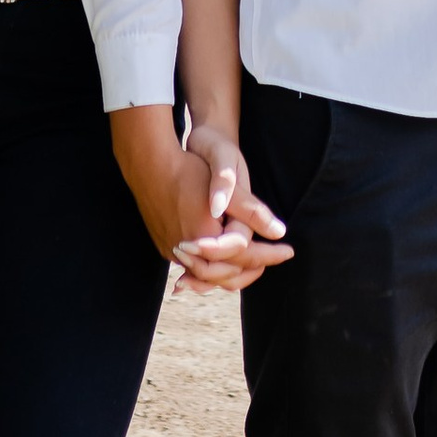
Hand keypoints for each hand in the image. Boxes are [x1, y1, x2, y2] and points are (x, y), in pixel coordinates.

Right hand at [112, 107, 290, 292]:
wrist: (147, 162)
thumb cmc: (188, 169)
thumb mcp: (226, 185)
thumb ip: (251, 211)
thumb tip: (279, 232)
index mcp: (205, 238)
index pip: (244, 256)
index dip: (269, 255)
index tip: (289, 251)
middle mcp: (186, 252)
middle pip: (225, 274)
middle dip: (251, 269)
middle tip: (273, 260)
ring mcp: (171, 251)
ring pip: (207, 274)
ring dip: (231, 271)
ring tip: (252, 264)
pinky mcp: (164, 246)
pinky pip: (192, 267)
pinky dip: (211, 267)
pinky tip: (222, 260)